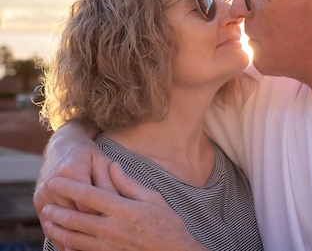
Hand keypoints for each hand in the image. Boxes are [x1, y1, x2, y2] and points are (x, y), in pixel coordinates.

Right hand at [33, 120, 111, 249]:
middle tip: (107, 241)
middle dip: (90, 230)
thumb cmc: (88, 155)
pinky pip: (49, 225)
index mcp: (73, 171)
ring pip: (60, 224)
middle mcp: (54, 184)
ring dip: (74, 238)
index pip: (89, 205)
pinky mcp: (38, 202)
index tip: (116, 227)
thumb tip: (116, 205)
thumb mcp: (104, 162)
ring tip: (92, 247)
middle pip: (74, 217)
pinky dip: (61, 237)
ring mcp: (43, 194)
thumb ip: (111, 183)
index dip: (103, 218)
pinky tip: (73, 248)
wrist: (62, 146)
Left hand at [41, 163, 206, 250]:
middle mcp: (111, 228)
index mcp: (122, 209)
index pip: (89, 195)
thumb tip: (112, 166)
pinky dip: (70, 246)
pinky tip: (64, 242)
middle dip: (58, 211)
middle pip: (75, 218)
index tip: (56, 180)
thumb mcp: (152, 198)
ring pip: (74, 238)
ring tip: (49, 221)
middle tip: (46, 204)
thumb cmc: (167, 223)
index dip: (70, 186)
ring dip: (58, 229)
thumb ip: (128, 183)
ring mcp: (108, 245)